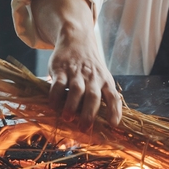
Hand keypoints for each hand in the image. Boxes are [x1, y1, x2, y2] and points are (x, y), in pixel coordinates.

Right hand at [31, 0, 123, 129]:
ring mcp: (77, 73)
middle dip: (90, 112)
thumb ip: (101, 96)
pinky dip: (55, 95)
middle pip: (94, 96)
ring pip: (76, 90)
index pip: (113, 97)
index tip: (114, 124)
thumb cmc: (90, 66)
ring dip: (72, 105)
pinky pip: (58, 83)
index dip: (115, 110)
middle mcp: (93, 78)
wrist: (76, 40)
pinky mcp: (61, 69)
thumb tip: (103, 123)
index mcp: (105, 81)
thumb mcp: (101, 77)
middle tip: (85, 128)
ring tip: (68, 119)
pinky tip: (53, 106)